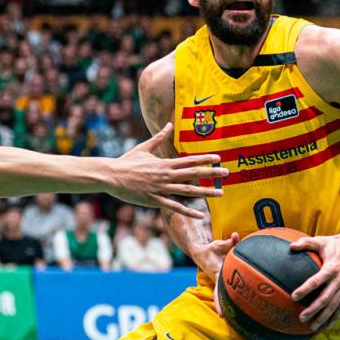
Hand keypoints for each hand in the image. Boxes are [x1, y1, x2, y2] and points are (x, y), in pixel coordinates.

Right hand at [111, 123, 228, 218]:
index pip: (189, 160)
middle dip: (212, 174)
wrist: (111, 176)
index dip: (205, 159)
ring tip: (220, 193)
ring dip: (205, 192)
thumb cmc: (127, 161)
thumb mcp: (145, 147)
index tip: (218, 158)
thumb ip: (159, 137)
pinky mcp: (154, 200)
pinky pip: (174, 206)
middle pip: (193, 174)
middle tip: (227, 173)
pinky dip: (188, 211)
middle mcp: (166, 175)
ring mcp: (161, 188)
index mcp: (165, 163)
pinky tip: (200, 214)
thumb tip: (169, 124)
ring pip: (187, 191)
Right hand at [196, 232, 239, 315]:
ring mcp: (220, 281)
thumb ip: (230, 242)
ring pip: (224, 294)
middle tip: (230, 321)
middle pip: (222, 297)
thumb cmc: (211, 249)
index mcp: (216, 273)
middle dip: (224, 309)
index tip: (222, 314)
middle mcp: (218, 279)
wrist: (200, 253)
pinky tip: (242, 304)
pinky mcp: (222, 280)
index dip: (220, 302)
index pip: (219, 290)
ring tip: (238, 318)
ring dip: (229, 304)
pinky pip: (227, 290)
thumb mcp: (219, 244)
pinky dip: (232, 296)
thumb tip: (236, 236)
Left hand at [290, 233, 339, 330]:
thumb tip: (290, 246)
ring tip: (312, 328)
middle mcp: (339, 279)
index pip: (317, 281)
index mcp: (331, 267)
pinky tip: (326, 326)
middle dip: (314, 310)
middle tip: (301, 318)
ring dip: (323, 318)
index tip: (294, 297)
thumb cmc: (333, 244)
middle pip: (326, 298)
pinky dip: (334, 317)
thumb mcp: (319, 240)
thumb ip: (305, 243)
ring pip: (334, 306)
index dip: (305, 289)